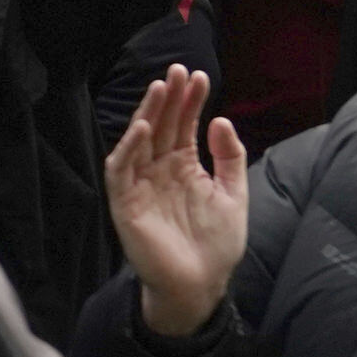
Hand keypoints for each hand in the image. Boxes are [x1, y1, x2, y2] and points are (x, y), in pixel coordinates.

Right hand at [105, 66, 250, 336]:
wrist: (200, 285)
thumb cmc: (216, 245)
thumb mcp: (234, 196)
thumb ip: (229, 158)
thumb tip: (220, 119)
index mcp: (184, 166)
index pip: (184, 125)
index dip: (191, 101)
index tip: (201, 76)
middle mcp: (160, 169)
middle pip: (162, 125)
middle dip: (170, 97)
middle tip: (179, 70)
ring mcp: (141, 184)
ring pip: (140, 140)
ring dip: (148, 113)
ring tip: (161, 88)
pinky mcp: (126, 202)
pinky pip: (122, 169)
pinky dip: (129, 147)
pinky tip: (144, 128)